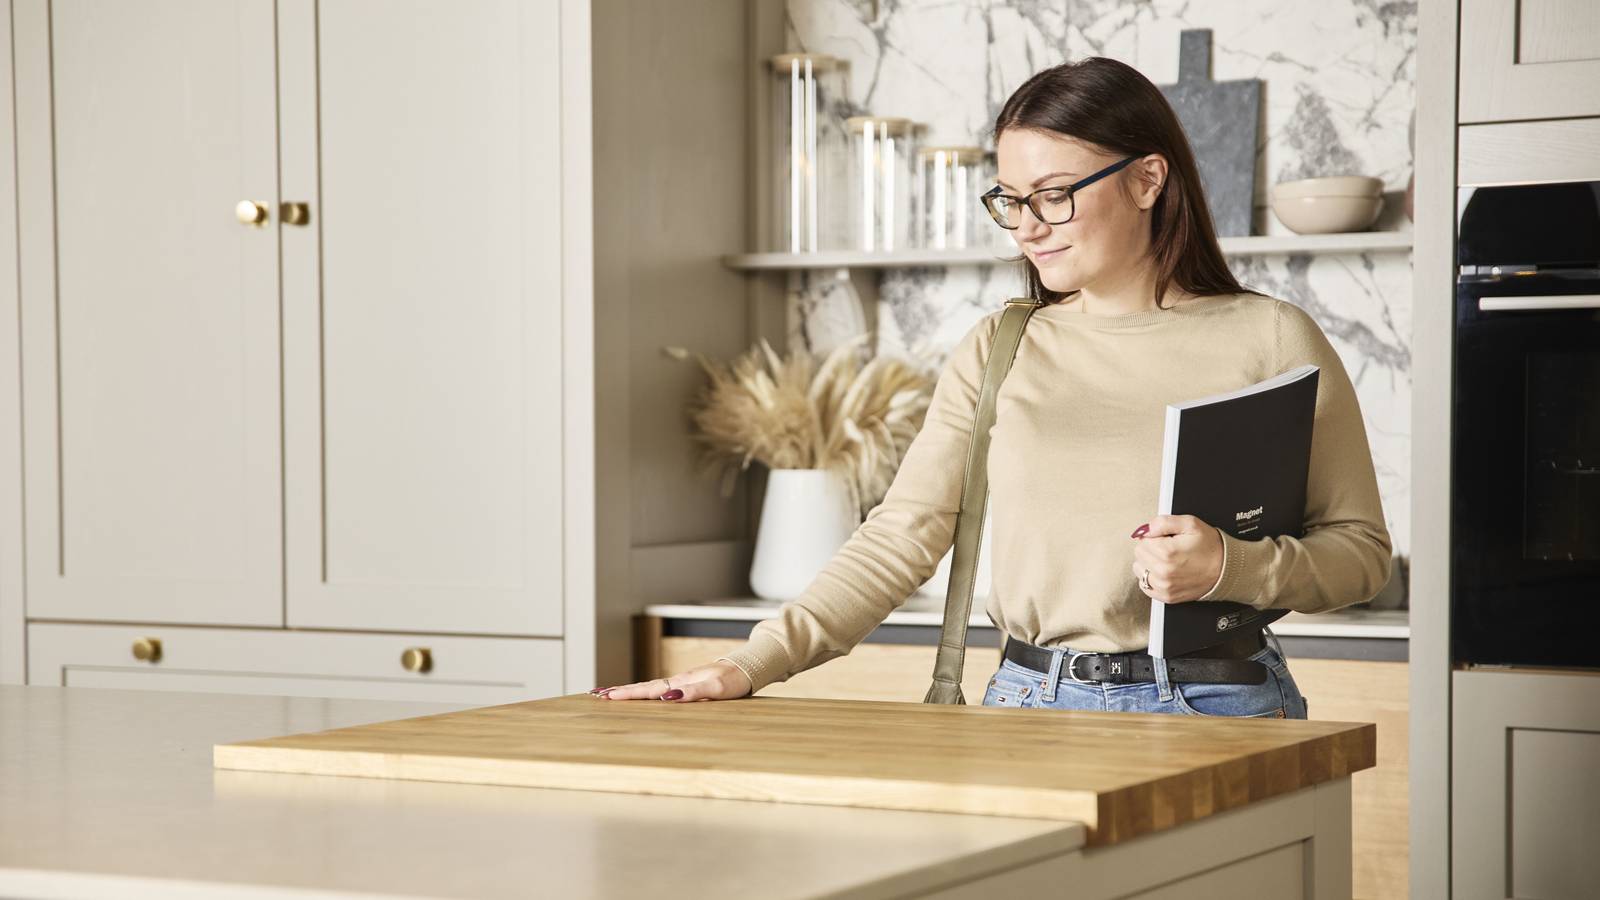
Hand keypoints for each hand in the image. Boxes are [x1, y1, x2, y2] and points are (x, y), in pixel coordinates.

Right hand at [592, 660, 752, 701]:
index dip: (626, 694)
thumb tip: (665, 698)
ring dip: (629, 691)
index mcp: (681, 681)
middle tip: (596, 695)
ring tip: (609, 695)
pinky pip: (660, 690)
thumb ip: (694, 693)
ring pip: (650, 688)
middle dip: (620, 692)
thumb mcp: (717, 689)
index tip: (605, 696)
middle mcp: (678, 681)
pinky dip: (645, 692)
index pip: (648, 689)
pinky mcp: (687, 686)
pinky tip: (641, 696)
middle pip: (643, 687)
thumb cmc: (735, 680)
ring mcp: (681, 682)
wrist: (748, 668)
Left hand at [1129, 514, 1223, 603]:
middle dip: (1151, 548)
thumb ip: (1163, 522)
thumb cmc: (1209, 547)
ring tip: (1166, 560)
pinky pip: (1145, 585)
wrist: (1225, 570)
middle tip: (1169, 548)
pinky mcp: (1166, 596)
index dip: (1154, 536)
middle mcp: (1163, 572)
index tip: (1167, 538)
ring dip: (1148, 563)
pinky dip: (1151, 577)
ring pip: (1139, 569)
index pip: (1142, 539)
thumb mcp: (1190, 524)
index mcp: (1166, 552)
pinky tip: (1164, 572)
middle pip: (1139, 554)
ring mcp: (1164, 586)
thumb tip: (1146, 528)